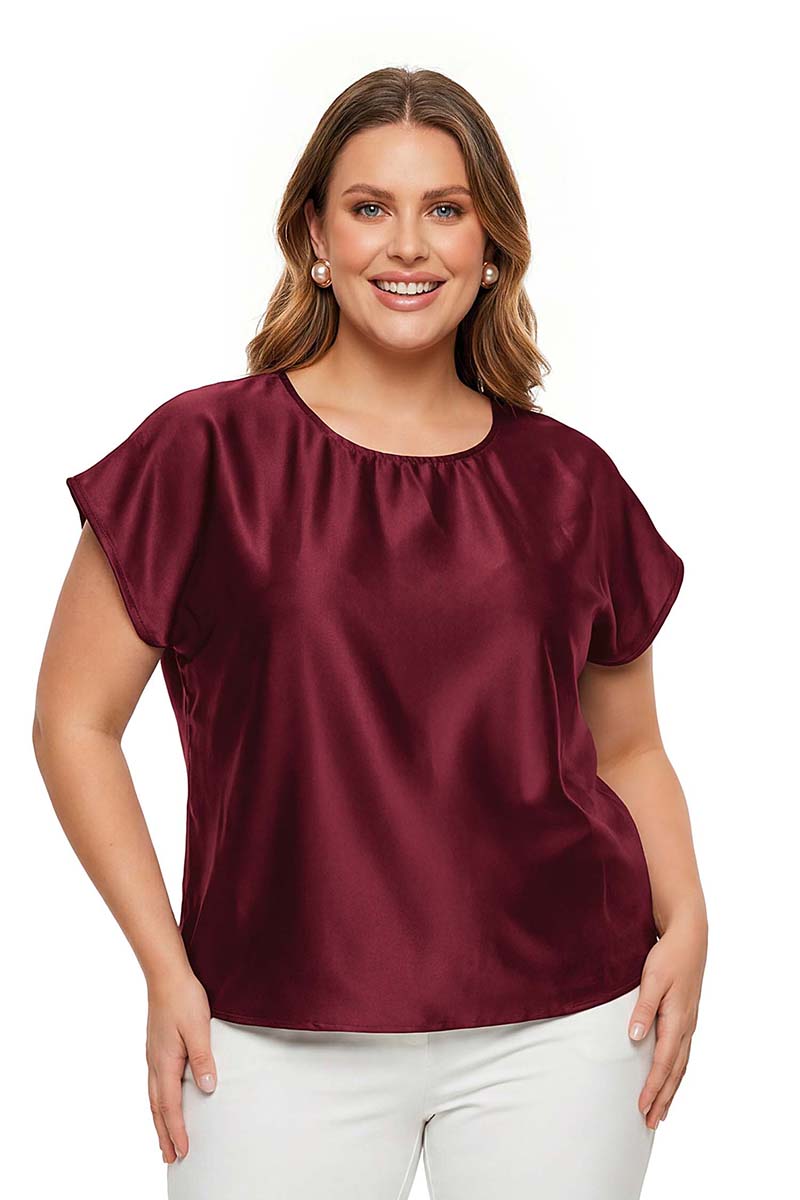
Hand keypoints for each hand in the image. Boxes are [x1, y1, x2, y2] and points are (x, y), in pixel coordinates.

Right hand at [145, 969, 217, 1163]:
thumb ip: (202, 1058)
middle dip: (164, 1134)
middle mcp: (155, 1063)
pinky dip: (158, 1102)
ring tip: (164, 1139)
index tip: (183, 1151)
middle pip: (157, 1108)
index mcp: (165, 1062)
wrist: (166, 975)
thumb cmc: (183, 998)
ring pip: (154, 1097)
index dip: (177, 1130)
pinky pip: (155, 1084)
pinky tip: (163, 1101)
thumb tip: (206, 1087)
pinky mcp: (156, 1048)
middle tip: (170, 1158)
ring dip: (159, 1120)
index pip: (170, 1106)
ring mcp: (153, 1056)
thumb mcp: (198, 1028)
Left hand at [628, 913, 706, 1129]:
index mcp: (676, 1020)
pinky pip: (682, 1054)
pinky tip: (671, 1079)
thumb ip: (643, 1009)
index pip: (663, 1062)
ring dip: (670, 1090)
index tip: (641, 1106)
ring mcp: (688, 1024)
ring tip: (660, 1111)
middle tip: (650, 1122)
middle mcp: (685, 1027)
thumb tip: (635, 1038)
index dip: (653, 1087)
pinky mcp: (687, 1018)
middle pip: (675, 1072)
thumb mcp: (652, 979)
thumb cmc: (668, 956)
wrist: (690, 939)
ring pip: (681, 1066)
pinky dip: (676, 1073)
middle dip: (663, 1098)